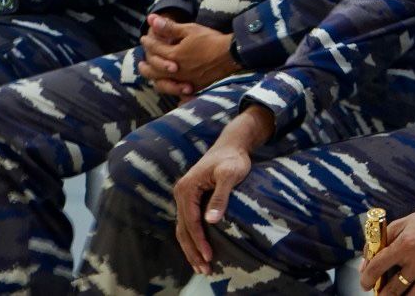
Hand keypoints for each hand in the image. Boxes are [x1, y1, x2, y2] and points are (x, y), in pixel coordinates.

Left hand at [138, 14, 240, 96]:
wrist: (231, 54)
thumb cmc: (210, 40)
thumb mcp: (190, 30)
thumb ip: (169, 27)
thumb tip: (151, 19)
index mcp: (174, 56)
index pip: (155, 49)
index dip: (148, 42)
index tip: (144, 38)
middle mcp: (177, 71)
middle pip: (154, 71)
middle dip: (145, 66)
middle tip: (140, 63)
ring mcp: (186, 80)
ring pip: (164, 84)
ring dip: (155, 80)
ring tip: (153, 77)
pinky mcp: (196, 86)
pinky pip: (179, 93)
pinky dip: (173, 92)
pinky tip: (173, 92)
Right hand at [173, 105, 274, 274]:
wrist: (231, 145)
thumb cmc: (233, 158)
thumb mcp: (230, 175)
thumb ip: (220, 196)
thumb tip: (211, 220)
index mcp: (187, 189)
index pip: (191, 222)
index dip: (199, 241)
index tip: (209, 256)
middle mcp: (181, 193)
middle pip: (183, 229)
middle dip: (192, 251)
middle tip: (204, 269)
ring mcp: (184, 196)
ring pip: (183, 228)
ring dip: (191, 248)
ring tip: (202, 267)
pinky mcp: (191, 198)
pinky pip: (188, 223)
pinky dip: (192, 238)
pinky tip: (200, 250)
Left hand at [360, 186, 414, 294]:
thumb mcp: (404, 222)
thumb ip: (382, 240)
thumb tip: (366, 262)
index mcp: (406, 244)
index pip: (377, 268)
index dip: (366, 279)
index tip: (366, 283)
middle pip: (392, 289)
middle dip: (382, 294)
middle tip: (380, 292)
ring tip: (397, 294)